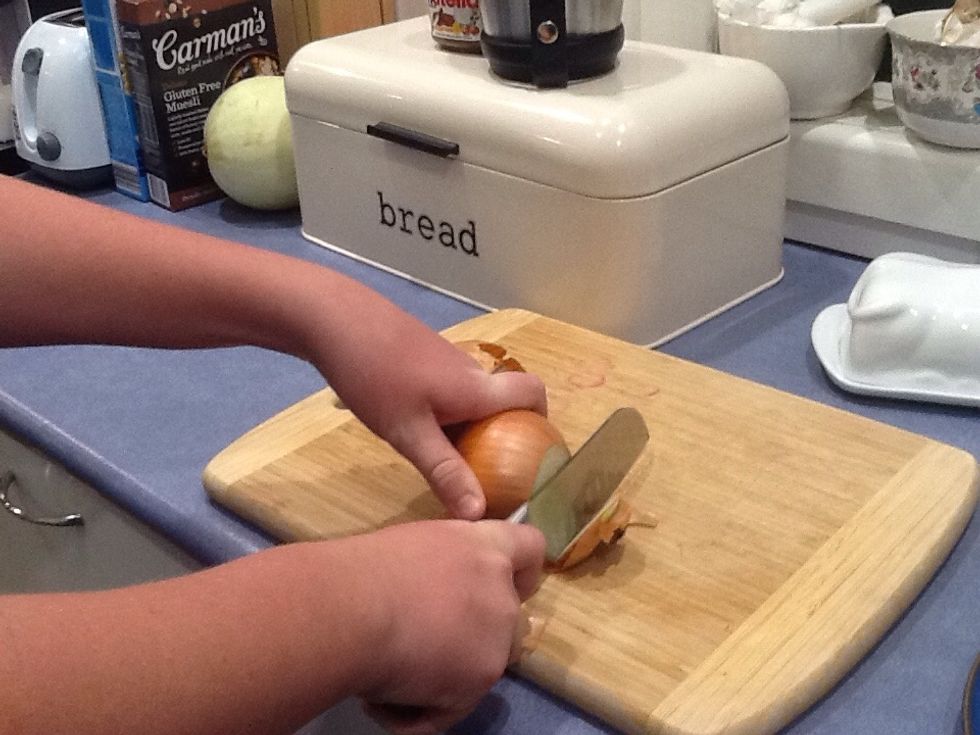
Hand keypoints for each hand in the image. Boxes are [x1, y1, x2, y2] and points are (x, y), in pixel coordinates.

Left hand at [306, 303, 546, 519]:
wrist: (333, 318)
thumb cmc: (375, 375)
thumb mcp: (408, 433)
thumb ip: (445, 472)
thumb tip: (479, 515)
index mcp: (477, 389)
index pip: (533, 392)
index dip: (542, 419)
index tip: (529, 452)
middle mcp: (469, 371)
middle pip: (502, 399)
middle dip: (500, 434)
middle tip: (482, 470)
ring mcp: (443, 359)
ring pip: (471, 395)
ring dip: (469, 424)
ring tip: (444, 456)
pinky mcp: (420, 354)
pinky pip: (447, 388)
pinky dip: (444, 410)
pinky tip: (412, 426)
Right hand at [344, 520, 544, 733]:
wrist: (351, 609)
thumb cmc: (365, 570)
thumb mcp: (416, 548)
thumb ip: (447, 566)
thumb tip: (440, 595)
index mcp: (483, 546)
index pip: (530, 548)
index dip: (520, 571)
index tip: (502, 586)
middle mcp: (501, 589)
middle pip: (511, 619)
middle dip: (477, 636)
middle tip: (426, 642)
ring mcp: (498, 636)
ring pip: (484, 666)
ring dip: (449, 675)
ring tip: (394, 676)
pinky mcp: (482, 678)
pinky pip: (453, 707)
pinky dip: (419, 711)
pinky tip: (381, 699)